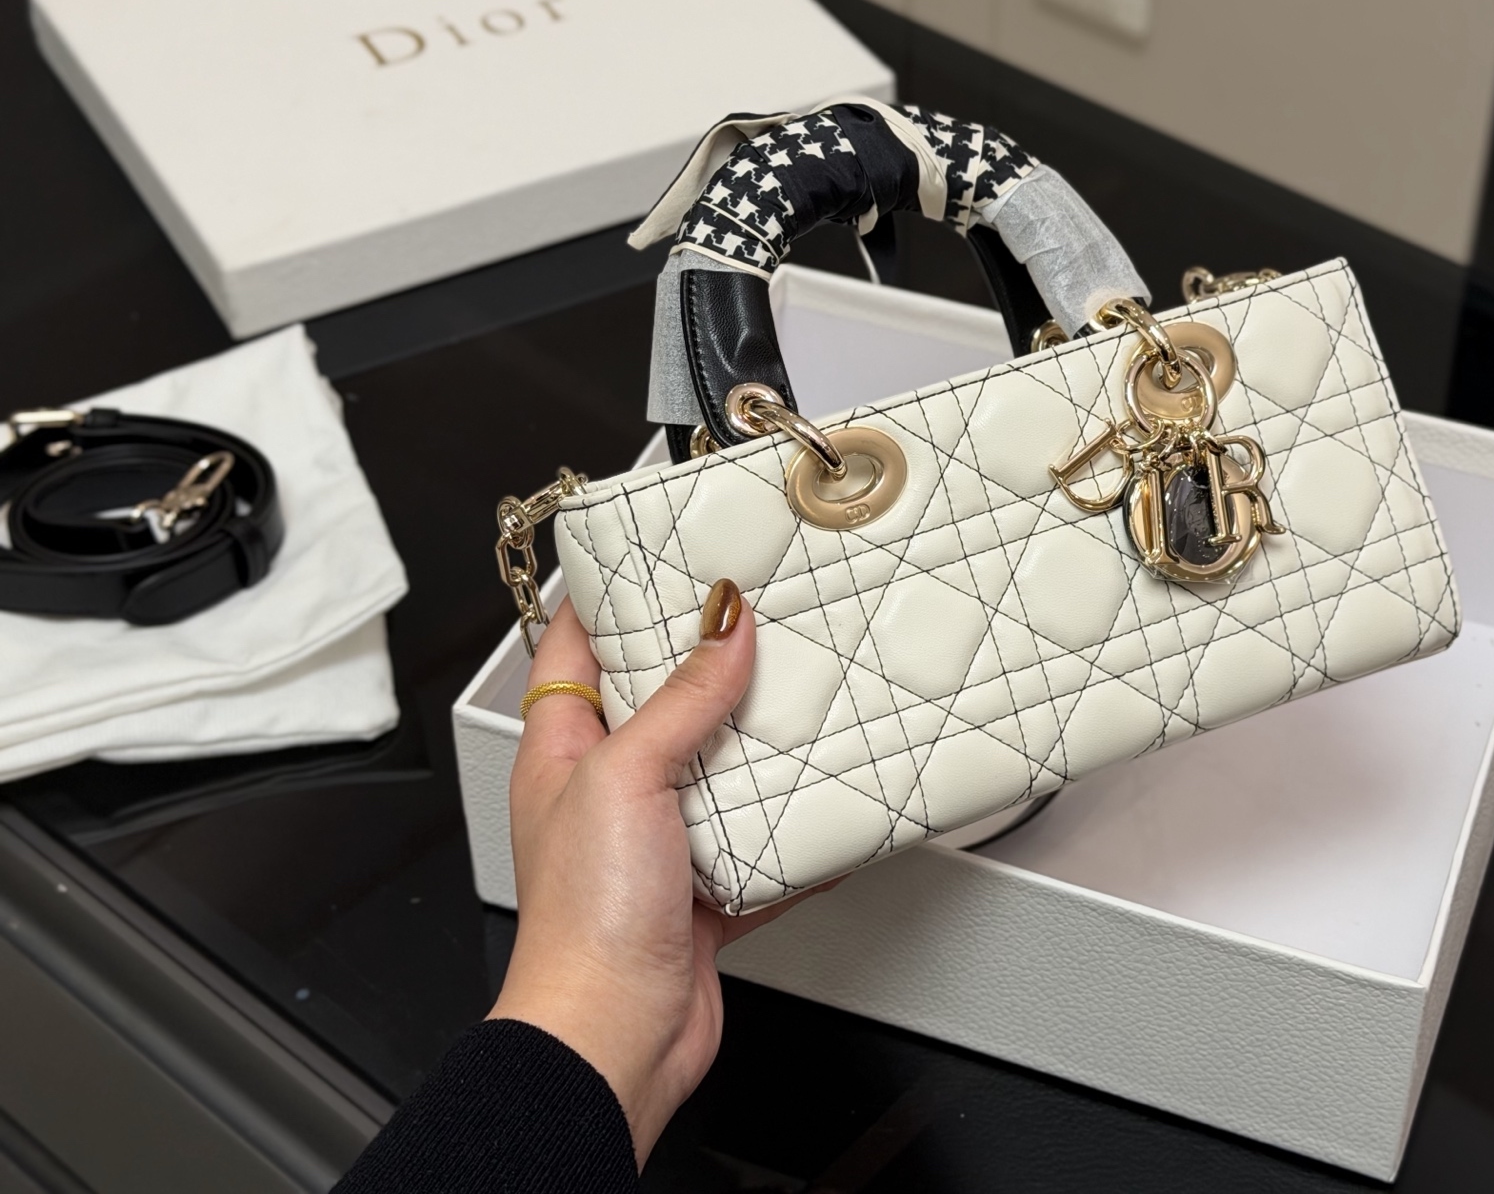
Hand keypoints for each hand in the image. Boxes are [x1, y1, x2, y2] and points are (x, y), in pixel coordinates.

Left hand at [489, 581, 798, 1161]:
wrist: (614, 1037)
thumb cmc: (585, 922)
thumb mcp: (627, 778)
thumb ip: (681, 700)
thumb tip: (722, 625)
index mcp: (564, 753)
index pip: (578, 649)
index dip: (615, 596)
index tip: (659, 552)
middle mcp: (607, 793)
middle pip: (661, 703)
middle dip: (709, 662)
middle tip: (762, 615)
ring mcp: (658, 844)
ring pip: (718, 770)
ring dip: (760, 742)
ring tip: (806, 692)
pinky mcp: (704, 892)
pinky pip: (760, 843)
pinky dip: (797, 829)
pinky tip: (832, 806)